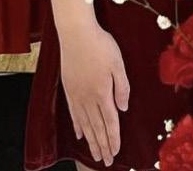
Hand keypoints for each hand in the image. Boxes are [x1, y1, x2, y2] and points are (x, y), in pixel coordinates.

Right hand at [59, 19, 130, 165]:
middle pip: (97, 128)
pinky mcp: (69, 89)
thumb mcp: (118, 64)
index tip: (116, 152)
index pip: (111, 122)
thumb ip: (122, 87)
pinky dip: (78, 126)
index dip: (114, 138)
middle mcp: (88, 98)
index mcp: (103, 93)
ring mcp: (77, 95)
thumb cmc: (101, 45)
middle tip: (106, 161)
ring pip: (85, 124)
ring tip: (95, 154)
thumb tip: (123, 109)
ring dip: (91, 141)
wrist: (76, 33)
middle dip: (102, 146)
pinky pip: (73, 114)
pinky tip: (80, 135)